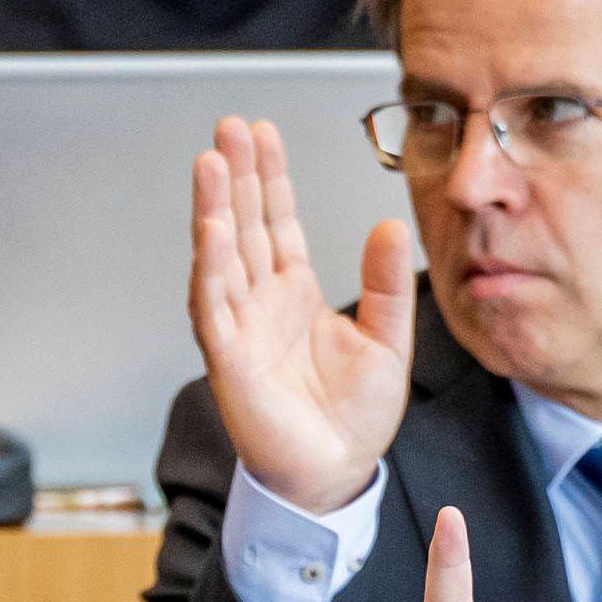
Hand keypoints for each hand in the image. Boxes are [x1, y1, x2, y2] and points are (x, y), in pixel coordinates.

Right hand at [191, 115, 413, 514]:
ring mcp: (240, 328)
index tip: (262, 132)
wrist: (338, 475)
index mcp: (295, 294)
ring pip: (221, 255)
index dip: (269, 177)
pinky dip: (211, 264)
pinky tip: (212, 226)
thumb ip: (386, 284)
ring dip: (214, 207)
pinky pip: (214, 304)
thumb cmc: (355, 418)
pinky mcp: (229, 359)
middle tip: (228, 127)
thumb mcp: (387, 340)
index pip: (276, 222)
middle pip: (243, 225)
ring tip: (211, 161)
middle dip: (236, 175)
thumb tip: (390, 226)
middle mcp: (261, 304)